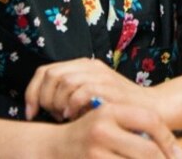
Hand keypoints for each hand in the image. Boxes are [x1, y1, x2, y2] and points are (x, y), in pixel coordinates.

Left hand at [25, 58, 155, 122]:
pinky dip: (72, 105)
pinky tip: (73, 116)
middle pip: (51, 75)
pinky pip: (81, 91)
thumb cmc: (116, 109)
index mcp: (82, 65)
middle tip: (50, 115)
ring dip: (58, 102)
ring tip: (64, 116)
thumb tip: (39, 105)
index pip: (45, 71)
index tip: (31, 113)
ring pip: (64, 81)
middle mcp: (89, 66)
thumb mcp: (88, 98)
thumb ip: (67, 95)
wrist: (150, 111)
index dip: (32, 91)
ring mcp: (100, 75)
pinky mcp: (109, 87)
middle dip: (44, 98)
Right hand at [48, 103, 181, 158]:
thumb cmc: (87, 134)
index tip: (178, 155)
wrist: (52, 148)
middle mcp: (102, 130)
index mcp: (109, 110)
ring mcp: (95, 152)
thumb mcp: (107, 119)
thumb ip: (132, 126)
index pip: (150, 120)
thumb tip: (168, 147)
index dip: (169, 139)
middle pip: (148, 151)